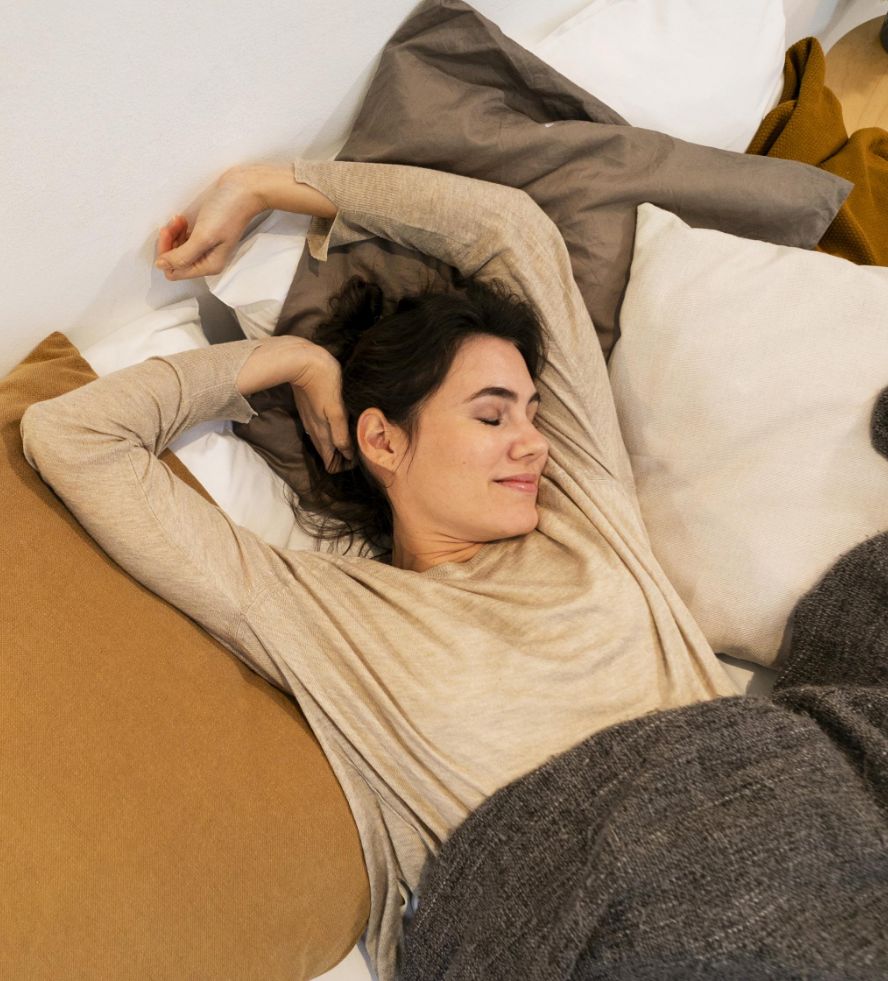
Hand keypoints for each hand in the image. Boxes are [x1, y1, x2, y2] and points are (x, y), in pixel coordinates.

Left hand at [155, 169, 264, 280]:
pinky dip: (179, 230)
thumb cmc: (228, 212)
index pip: (174, 271)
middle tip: (173, 224)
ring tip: (179, 219)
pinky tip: (183, 219)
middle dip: (169, 243)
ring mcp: (206, 248)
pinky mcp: (205, 236)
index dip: (166, 254)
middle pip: (174, 261)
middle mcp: (207, 260)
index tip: (167, 234)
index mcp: (209, 266)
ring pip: (177, 250)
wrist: (244, 189)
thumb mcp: (203, 237)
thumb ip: (182, 255)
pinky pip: (183, 240)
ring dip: (173, 235)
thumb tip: (162, 266)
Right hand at [290, 343, 354, 473]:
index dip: (345, 465)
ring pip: (326, 442)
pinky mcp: (310, 410)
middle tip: (362, 444)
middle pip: (329, 455)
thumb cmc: (324, 382)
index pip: (331, 465)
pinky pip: (323, 429)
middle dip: (345, 456)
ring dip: (340, 443)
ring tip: (356, 432)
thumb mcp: (337, 411)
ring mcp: (310, 421)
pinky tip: (345, 420)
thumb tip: (347, 455)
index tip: (360, 454)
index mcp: (322, 435)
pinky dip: (334, 431)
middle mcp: (314, 432)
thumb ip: (341, 434)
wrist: (302, 360)